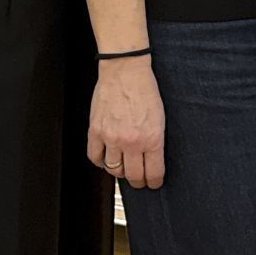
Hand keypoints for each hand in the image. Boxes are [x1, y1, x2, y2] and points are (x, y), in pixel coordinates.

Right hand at [88, 58, 165, 188]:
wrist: (125, 71)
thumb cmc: (145, 89)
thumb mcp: (160, 118)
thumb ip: (155, 140)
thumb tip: (153, 159)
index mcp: (152, 139)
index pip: (153, 173)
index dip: (153, 182)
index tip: (153, 183)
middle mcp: (131, 142)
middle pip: (133, 176)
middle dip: (138, 182)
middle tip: (139, 181)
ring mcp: (111, 138)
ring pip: (113, 169)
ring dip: (119, 173)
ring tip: (123, 168)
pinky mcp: (96, 131)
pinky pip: (95, 157)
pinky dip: (100, 162)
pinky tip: (105, 159)